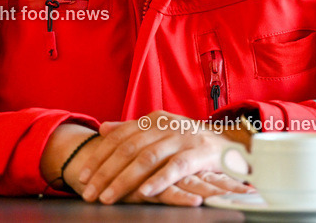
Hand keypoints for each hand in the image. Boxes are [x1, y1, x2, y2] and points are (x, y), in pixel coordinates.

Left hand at [76, 110, 253, 204]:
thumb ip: (132, 129)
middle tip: (89, 193)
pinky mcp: (201, 153)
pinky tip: (144, 192)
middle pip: (129, 148)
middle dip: (105, 172)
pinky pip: (176, 167)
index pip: (120, 137)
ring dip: (125, 179)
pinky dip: (159, 180)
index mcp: (154, 119)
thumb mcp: (162, 130)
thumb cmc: (191, 141)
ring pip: (148, 158)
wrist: (233, 142)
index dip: (100, 157)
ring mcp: (184, 138)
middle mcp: (166, 126)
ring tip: (108, 197)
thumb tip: (103, 128)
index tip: (83, 177)